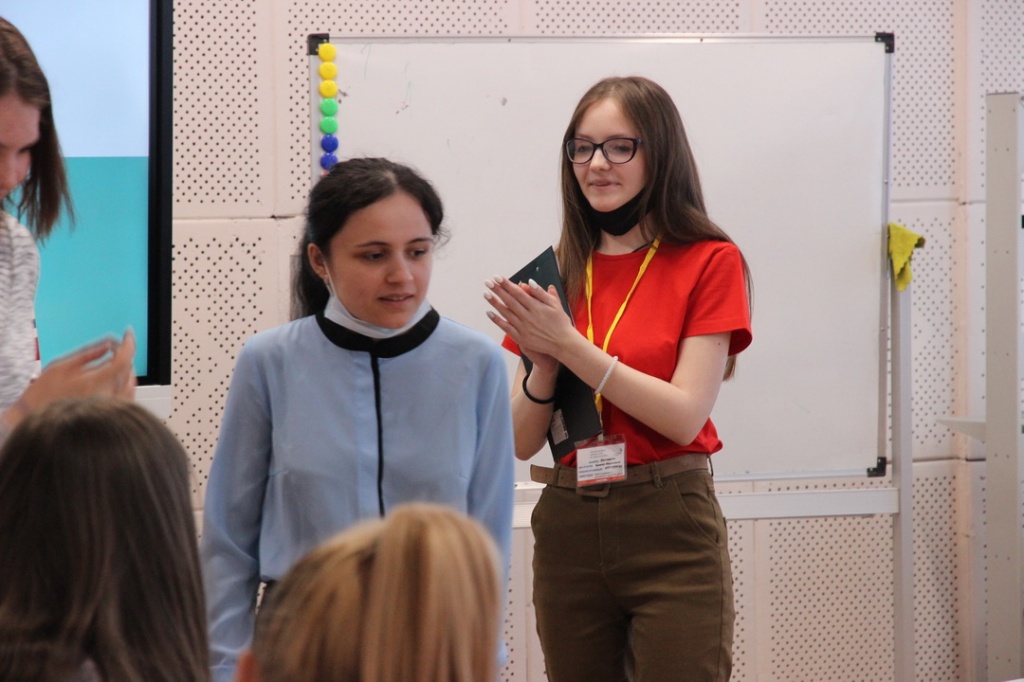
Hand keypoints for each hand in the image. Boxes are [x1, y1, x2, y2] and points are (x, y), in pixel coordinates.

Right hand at [4, 329, 136, 429]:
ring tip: (111, 362)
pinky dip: (125, 384)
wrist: (35, 422)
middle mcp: (106, 396)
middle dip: (124, 355)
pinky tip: (113, 379)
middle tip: (114, 347)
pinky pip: (127, 396)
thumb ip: (88, 354)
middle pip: (128, 369)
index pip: (123, 360)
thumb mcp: (61, 367)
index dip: (128, 344)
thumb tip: (108, 344)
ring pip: (130, 382)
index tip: (128, 334)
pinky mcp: (109, 416)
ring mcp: (109, 408)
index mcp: (95, 383)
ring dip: (125, 369)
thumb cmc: (42, 396)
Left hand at [484, 277, 577, 367]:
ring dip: (495, 303)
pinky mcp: (521, 337)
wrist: (563, 343)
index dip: (506, 284)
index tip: (497, 277)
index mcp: (536, 307)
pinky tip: (489, 313)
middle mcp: (528, 316)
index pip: (518, 292)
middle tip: (487, 282)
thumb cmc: (560, 322)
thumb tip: (529, 282)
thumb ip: (541, 293)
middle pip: (509, 301)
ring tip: (485, 294)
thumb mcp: (555, 304)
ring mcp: (523, 327)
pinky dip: (497, 320)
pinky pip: (506, 327)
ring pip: (506, 313)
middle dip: (498, 290)